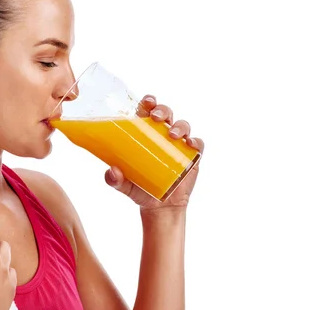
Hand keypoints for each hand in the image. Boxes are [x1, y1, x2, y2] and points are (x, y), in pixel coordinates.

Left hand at [105, 95, 203, 210]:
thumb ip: (115, 180)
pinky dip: (196, 142)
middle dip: (163, 110)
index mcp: (146, 133)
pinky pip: (198, 144)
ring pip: (183, 126)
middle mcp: (163, 134)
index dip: (149, 102)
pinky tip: (191, 145)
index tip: (147, 102)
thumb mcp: (124, 184)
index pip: (148, 111)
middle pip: (166, 113)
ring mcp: (179, 144)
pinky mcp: (192, 156)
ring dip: (179, 126)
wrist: (160, 207)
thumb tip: (112, 171)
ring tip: (172, 135)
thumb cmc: (140, 188)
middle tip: (156, 118)